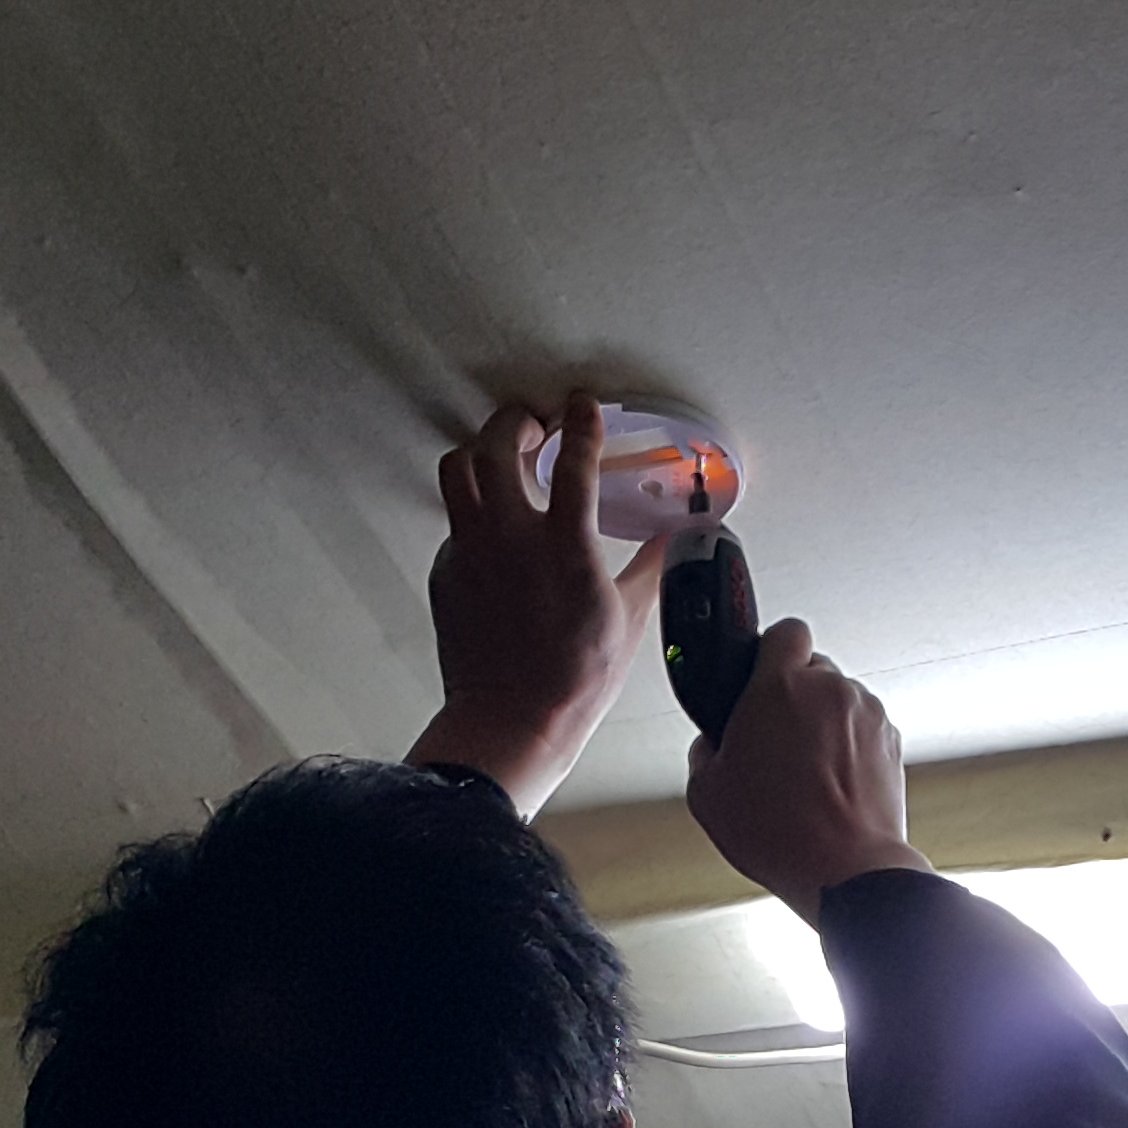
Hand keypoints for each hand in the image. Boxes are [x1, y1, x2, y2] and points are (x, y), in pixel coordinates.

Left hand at [407, 399, 661, 812]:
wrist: (511, 721)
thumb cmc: (573, 679)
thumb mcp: (629, 619)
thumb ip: (653, 566)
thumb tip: (682, 536)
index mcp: (564, 546)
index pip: (574, 461)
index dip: (581, 423)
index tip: (583, 405)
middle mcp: (510, 539)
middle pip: (497, 445)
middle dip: (515, 420)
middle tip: (533, 423)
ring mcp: (471, 552)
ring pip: (457, 470)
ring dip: (479, 452)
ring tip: (501, 457)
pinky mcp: (446, 572)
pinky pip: (454, 522)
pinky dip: (473, 512)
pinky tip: (494, 532)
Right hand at [685, 620, 931, 915]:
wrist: (845, 871)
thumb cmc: (781, 832)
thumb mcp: (707, 793)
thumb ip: (705, 750)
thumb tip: (712, 744)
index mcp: (779, 686)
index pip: (784, 630)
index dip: (771, 650)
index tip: (761, 672)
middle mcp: (829, 690)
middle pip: (813, 668)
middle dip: (794, 695)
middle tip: (775, 738)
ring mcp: (867, 714)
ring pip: (841, 700)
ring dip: (825, 723)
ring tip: (805, 772)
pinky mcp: (892, 742)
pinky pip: (863, 730)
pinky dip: (850, 748)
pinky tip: (830, 786)